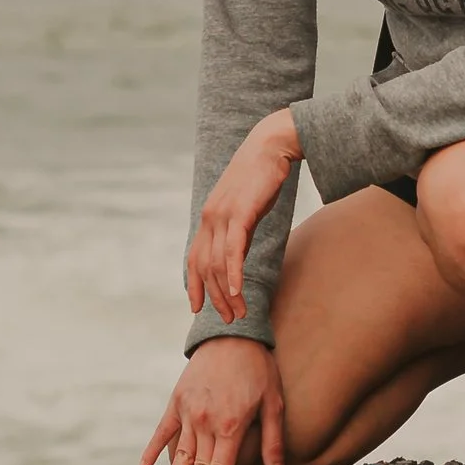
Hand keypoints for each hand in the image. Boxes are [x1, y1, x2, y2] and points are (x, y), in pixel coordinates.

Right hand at [139, 339, 286, 464]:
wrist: (233, 334)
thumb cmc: (259, 369)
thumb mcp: (274, 403)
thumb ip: (272, 440)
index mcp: (231, 426)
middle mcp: (206, 422)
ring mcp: (188, 412)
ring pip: (180, 453)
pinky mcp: (177, 401)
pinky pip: (162, 430)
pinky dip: (153, 448)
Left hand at [184, 108, 302, 326]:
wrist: (271, 145)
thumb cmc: (262, 175)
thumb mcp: (245, 205)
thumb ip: (238, 228)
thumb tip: (238, 250)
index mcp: (209, 217)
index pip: (194, 258)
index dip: (193, 285)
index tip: (197, 308)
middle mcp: (209, 217)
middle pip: (205, 268)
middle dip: (215, 298)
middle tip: (229, 319)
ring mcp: (222, 215)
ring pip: (218, 264)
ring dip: (227, 293)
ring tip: (239, 313)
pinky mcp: (239, 213)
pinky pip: (233, 250)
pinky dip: (234, 274)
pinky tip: (239, 292)